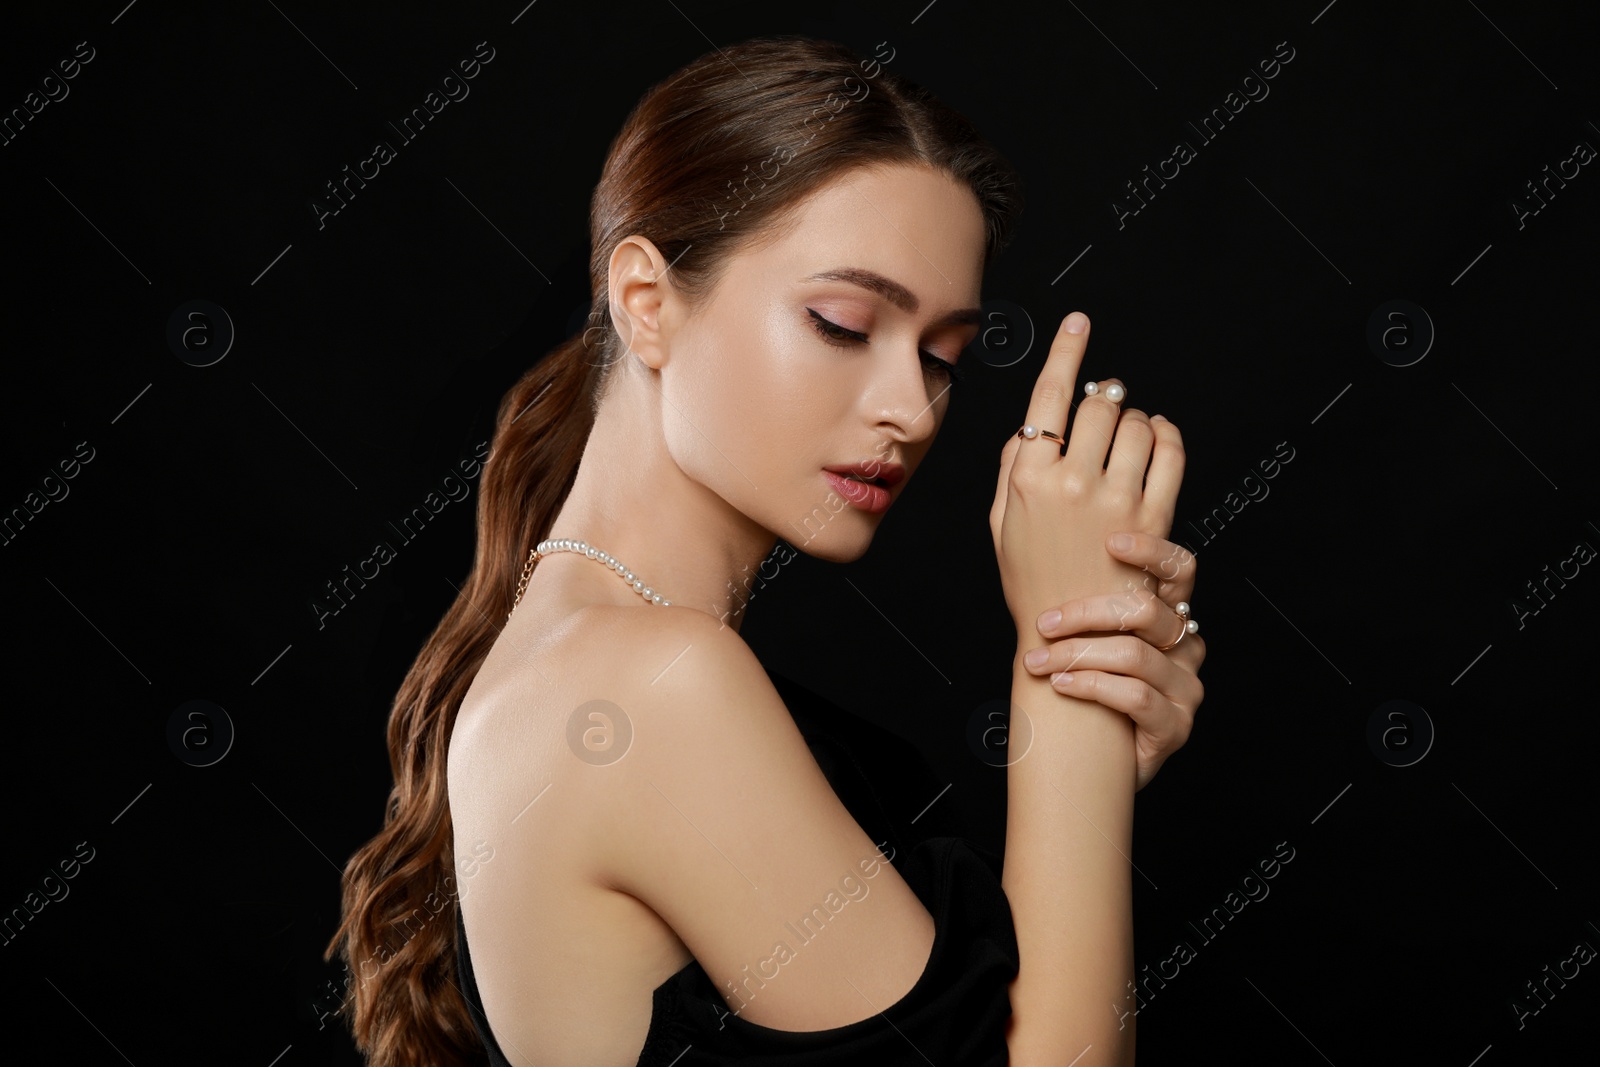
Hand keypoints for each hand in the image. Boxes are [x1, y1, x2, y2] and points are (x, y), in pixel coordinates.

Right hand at [990, 312, 1182, 644]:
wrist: (1071, 634)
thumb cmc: (1031, 579)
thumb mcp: (1000, 520)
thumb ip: (1012, 467)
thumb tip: (1031, 427)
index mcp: (1028, 477)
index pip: (1049, 395)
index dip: (1068, 350)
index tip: (1080, 323)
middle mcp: (1071, 480)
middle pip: (1098, 404)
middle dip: (1104, 397)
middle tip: (1105, 405)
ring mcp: (1116, 497)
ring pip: (1136, 422)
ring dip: (1134, 418)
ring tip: (1127, 435)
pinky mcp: (1153, 515)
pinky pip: (1170, 452)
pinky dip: (1167, 435)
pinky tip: (1159, 435)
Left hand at [1020, 531, 1205, 790]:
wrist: (1092, 761)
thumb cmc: (1083, 687)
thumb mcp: (1084, 635)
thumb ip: (1078, 589)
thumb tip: (1034, 538)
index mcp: (1170, 617)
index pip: (1180, 570)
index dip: (1152, 551)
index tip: (1111, 542)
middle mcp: (1186, 648)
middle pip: (1146, 611)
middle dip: (1086, 614)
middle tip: (1044, 623)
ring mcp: (1186, 688)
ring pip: (1134, 655)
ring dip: (1075, 654)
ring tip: (1036, 662)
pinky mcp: (1176, 726)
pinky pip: (1135, 696)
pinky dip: (1090, 686)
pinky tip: (1060, 685)